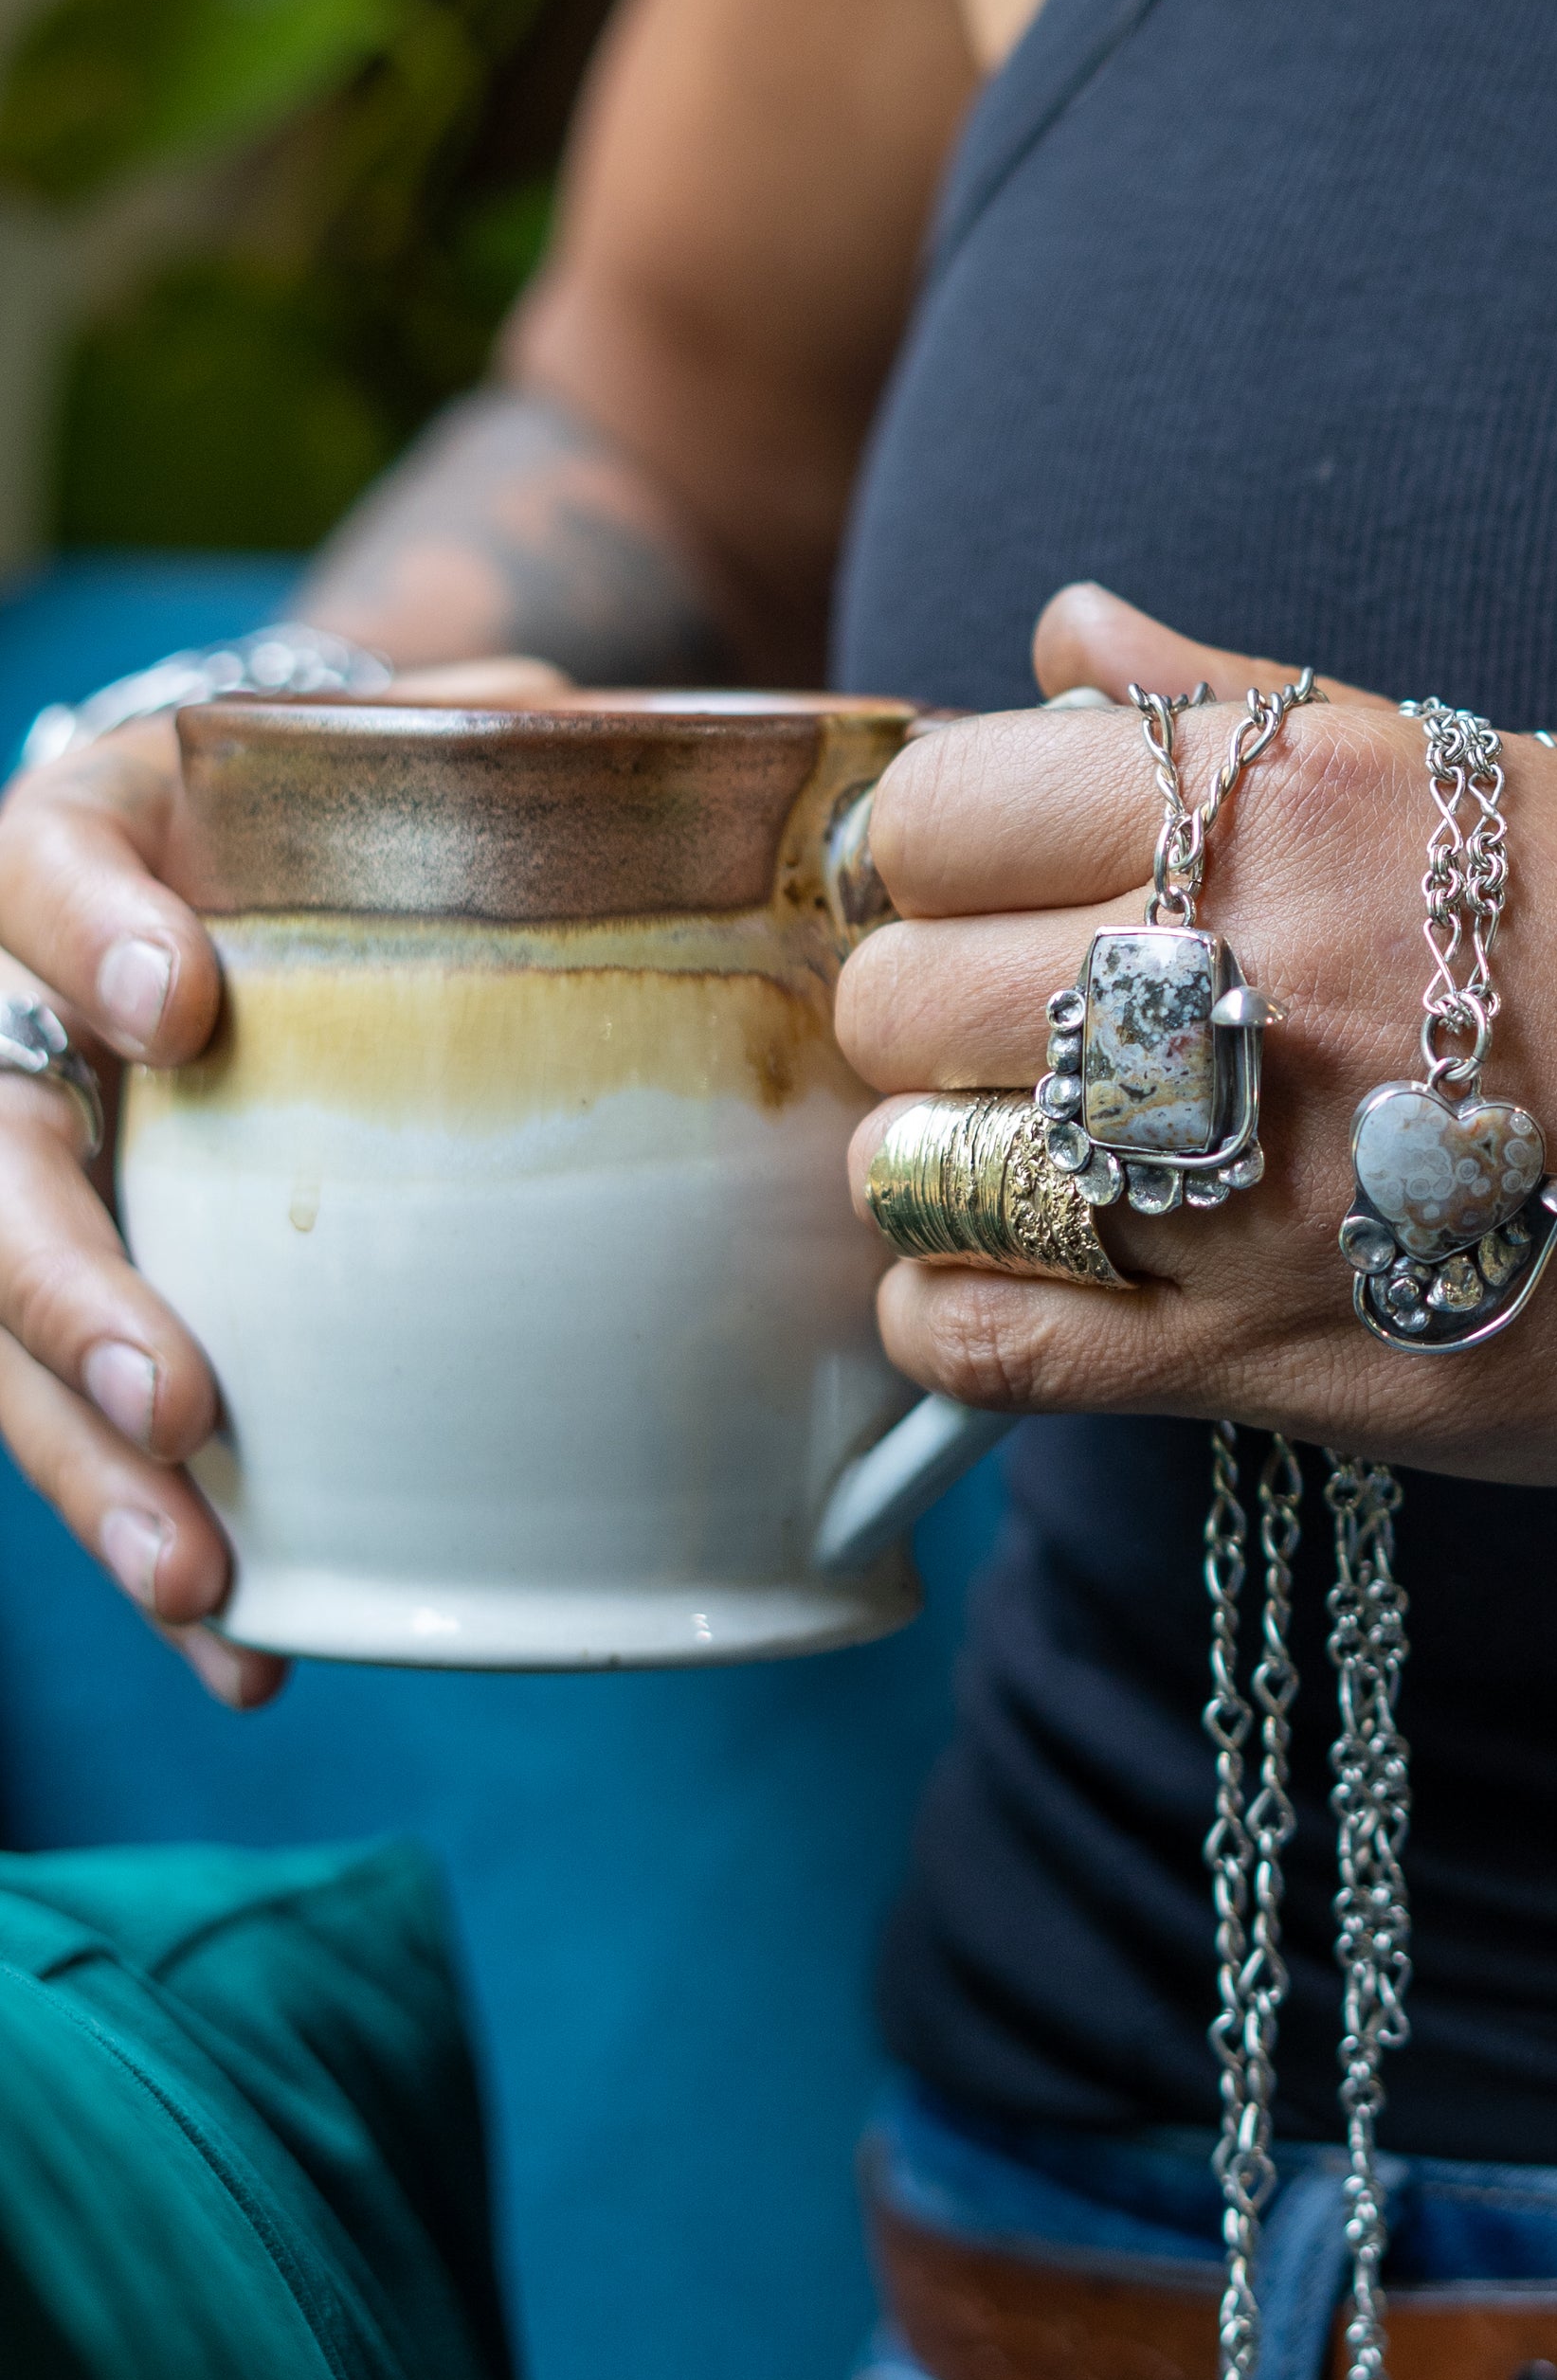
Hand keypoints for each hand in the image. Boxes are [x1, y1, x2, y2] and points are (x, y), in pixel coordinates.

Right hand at [0, 658, 568, 1702]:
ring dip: (95, 1471)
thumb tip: (668, 759)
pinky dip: (166, 1546)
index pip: (38, 865)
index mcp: (91, 844)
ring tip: (203, 1578)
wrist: (263, 848)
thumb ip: (511, 734)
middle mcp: (18, 1018)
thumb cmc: (359, 797)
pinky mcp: (78, 1296)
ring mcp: (31, 1170)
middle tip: (179, 1401)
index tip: (181, 1004)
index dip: (85, 930)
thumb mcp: (410, 731)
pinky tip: (249, 1648)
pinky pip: (91, 1433)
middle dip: (67, 1295)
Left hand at [837, 583, 1556, 1516]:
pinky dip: (959, 1311)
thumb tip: (1063, 626)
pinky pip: (972, 1336)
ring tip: (1050, 1165)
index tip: (985, 891)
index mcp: (1295, 799)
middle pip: (899, 990)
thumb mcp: (1499, 772)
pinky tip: (1037, 1283)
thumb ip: (1248, 708)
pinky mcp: (1255, 1357)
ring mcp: (1236, 1177)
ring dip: (948, 1165)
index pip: (944, 800)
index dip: (933, 852)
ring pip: (914, 1163)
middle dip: (929, 1015)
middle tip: (1024, 1042)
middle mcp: (1245, 967)